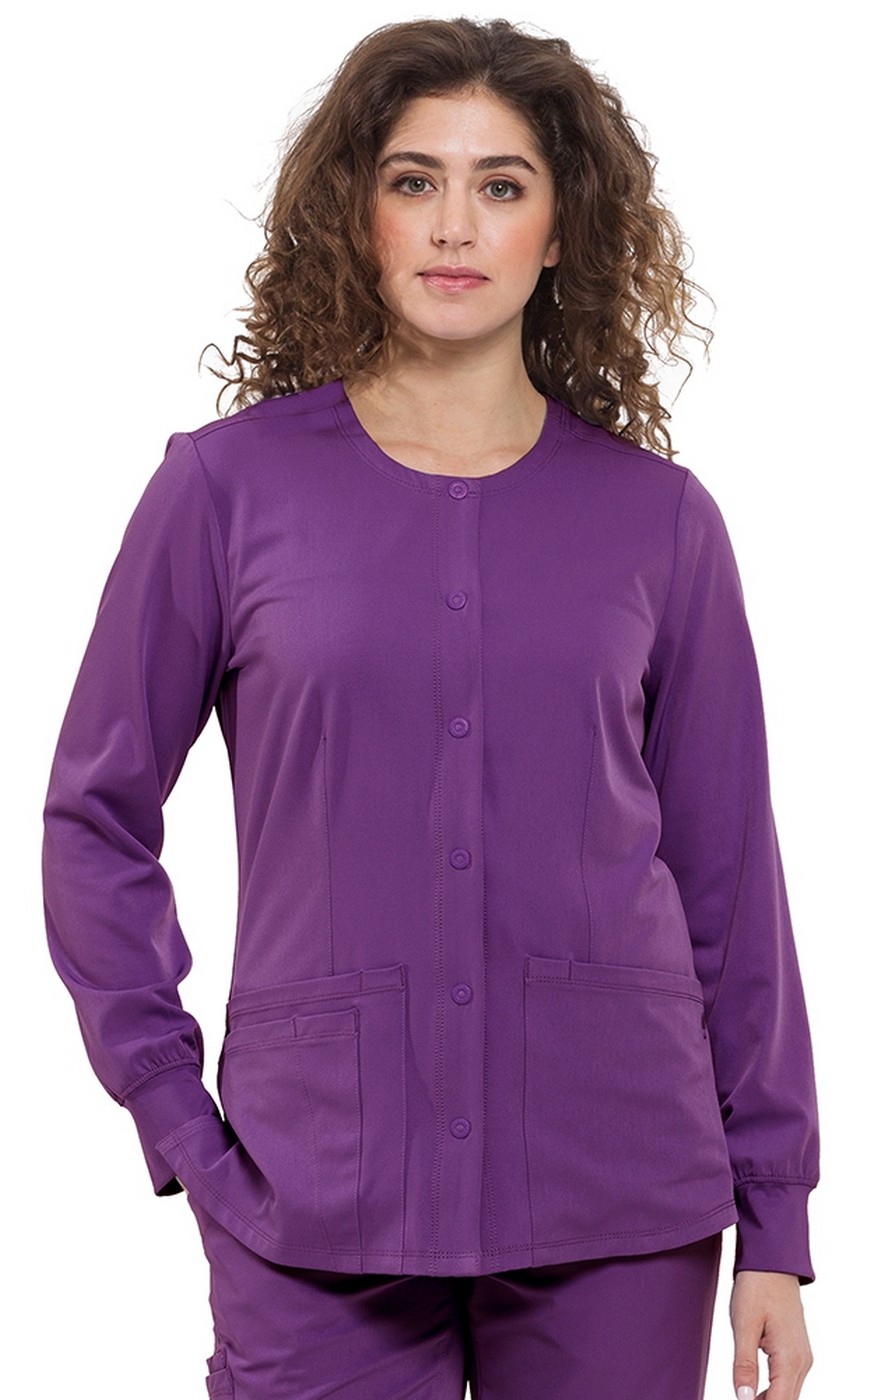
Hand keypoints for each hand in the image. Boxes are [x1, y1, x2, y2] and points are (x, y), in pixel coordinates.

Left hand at [729, 1270, 812, 1398]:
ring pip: (788, 1394)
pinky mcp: (797, 1351)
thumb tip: (744, 1398)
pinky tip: (755, 1388)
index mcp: (790, 1358)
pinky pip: (788, 1380)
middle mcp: (802, 1362)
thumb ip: (744, 1364)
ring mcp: (802, 1356)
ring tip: (744, 1395)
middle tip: (740, 1397)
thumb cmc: (757, 1287)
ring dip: (768, 1399)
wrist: (773, 1261)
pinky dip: (773, 1390)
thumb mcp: (744, 1325)